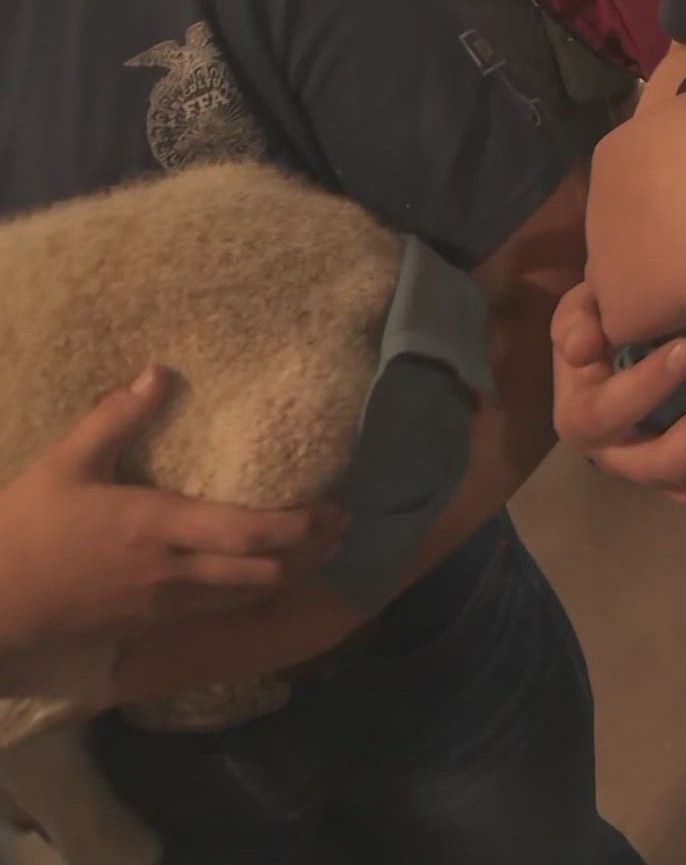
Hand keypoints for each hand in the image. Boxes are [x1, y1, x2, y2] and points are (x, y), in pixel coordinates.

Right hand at [0, 366, 347, 653]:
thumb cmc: (27, 528)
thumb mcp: (66, 464)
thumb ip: (115, 417)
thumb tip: (158, 372)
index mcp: (156, 526)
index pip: (247, 534)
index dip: (298, 525)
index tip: (331, 504)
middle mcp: (173, 571)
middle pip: (267, 571)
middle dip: (313, 550)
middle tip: (343, 522)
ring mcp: (168, 603)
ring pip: (252, 595)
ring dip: (296, 572)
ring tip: (325, 546)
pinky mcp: (158, 622)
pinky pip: (226, 610)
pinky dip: (261, 592)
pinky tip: (275, 574)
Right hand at [550, 284, 685, 507]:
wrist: (635, 345)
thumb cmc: (607, 325)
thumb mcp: (583, 312)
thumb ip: (576, 322)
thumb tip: (582, 349)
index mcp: (585, 420)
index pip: (607, 414)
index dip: (647, 387)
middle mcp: (625, 458)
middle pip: (664, 465)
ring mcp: (669, 474)